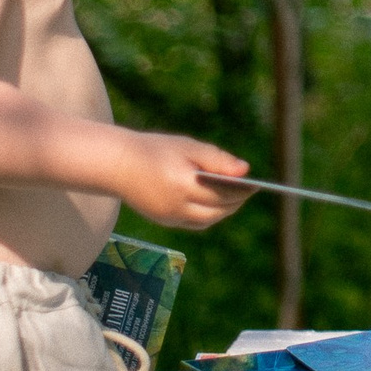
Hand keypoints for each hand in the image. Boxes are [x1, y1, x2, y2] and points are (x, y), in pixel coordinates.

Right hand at [121, 135, 252, 228]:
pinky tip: (214, 203)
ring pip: (207, 221)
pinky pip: (193, 223)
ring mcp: (169, 217)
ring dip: (224, 211)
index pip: (223, 193)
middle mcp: (177, 206)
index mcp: (184, 184)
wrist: (116, 164)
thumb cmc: (154, 150)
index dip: (242, 190)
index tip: (255, 184)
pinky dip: (208, 216)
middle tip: (247, 191)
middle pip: (218, 210)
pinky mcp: (163, 221)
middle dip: (235, 202)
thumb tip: (245, 170)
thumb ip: (218, 159)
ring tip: (234, 197)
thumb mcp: (188, 147)